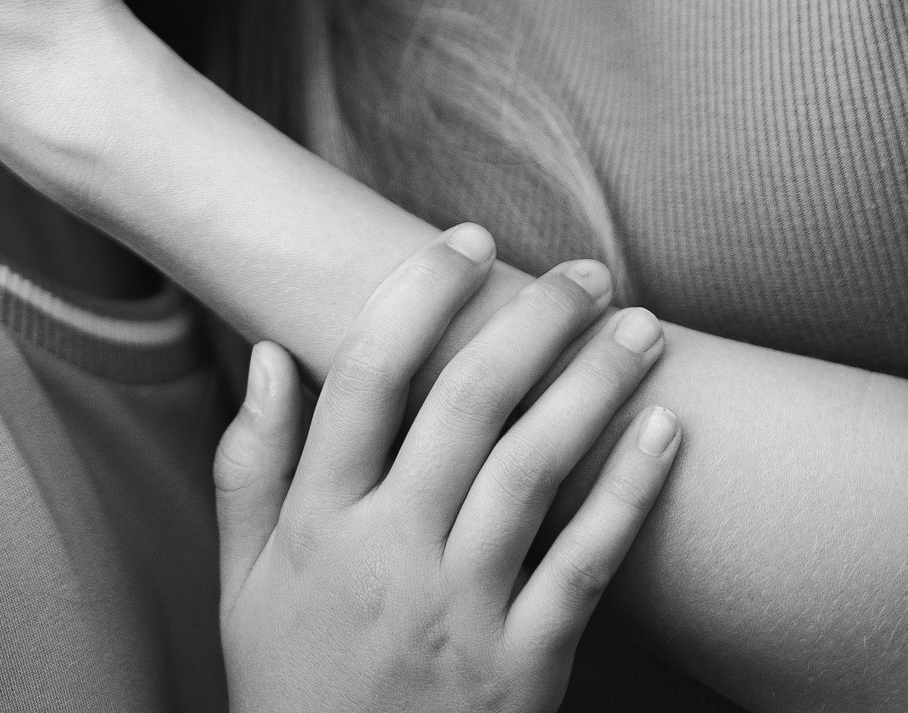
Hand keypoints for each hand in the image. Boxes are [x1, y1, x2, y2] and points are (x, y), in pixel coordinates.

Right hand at [215, 234, 679, 712]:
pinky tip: (665, 432)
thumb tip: (270, 353)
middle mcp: (390, 557)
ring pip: (535, 468)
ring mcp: (462, 613)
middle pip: (468, 405)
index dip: (421, 295)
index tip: (466, 240)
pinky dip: (631, 493)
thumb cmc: (294, 691)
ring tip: (639, 325)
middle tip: (581, 268)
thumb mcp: (243, 585)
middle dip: (531, 321)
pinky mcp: (526, 670)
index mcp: (318, 525)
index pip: (368, 378)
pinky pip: (586, 566)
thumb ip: (250, 467)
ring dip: (595, 384)